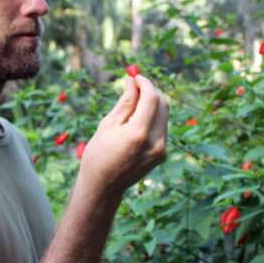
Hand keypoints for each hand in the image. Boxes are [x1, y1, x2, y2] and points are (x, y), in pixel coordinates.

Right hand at [80, 75, 168, 197]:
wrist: (103, 187)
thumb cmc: (99, 154)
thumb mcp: (108, 124)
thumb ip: (125, 102)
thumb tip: (133, 81)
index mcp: (139, 134)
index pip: (152, 98)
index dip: (145, 83)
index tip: (135, 76)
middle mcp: (155, 142)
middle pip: (163, 104)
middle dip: (151, 91)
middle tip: (135, 86)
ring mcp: (161, 149)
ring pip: (164, 115)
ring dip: (152, 104)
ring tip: (132, 103)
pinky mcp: (162, 154)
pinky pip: (162, 127)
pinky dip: (152, 117)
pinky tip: (136, 119)